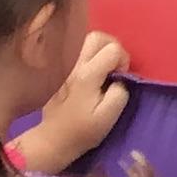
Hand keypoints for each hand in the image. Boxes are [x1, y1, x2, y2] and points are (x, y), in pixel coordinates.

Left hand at [25, 30, 131, 170]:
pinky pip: (74, 50)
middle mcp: (72, 66)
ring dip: (98, 49)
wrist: (53, 139)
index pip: (112, 49)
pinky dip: (85, 54)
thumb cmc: (83, 130)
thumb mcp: (110, 116)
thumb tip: (120, 78)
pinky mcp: (57, 70)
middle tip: (114, 65)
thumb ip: (120, 92)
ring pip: (83, 40)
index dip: (123, 60)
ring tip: (102, 65)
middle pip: (96, 37)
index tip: (120, 76)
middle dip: (111, 47)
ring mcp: (62, 67)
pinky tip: (88, 69)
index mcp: (86, 76)